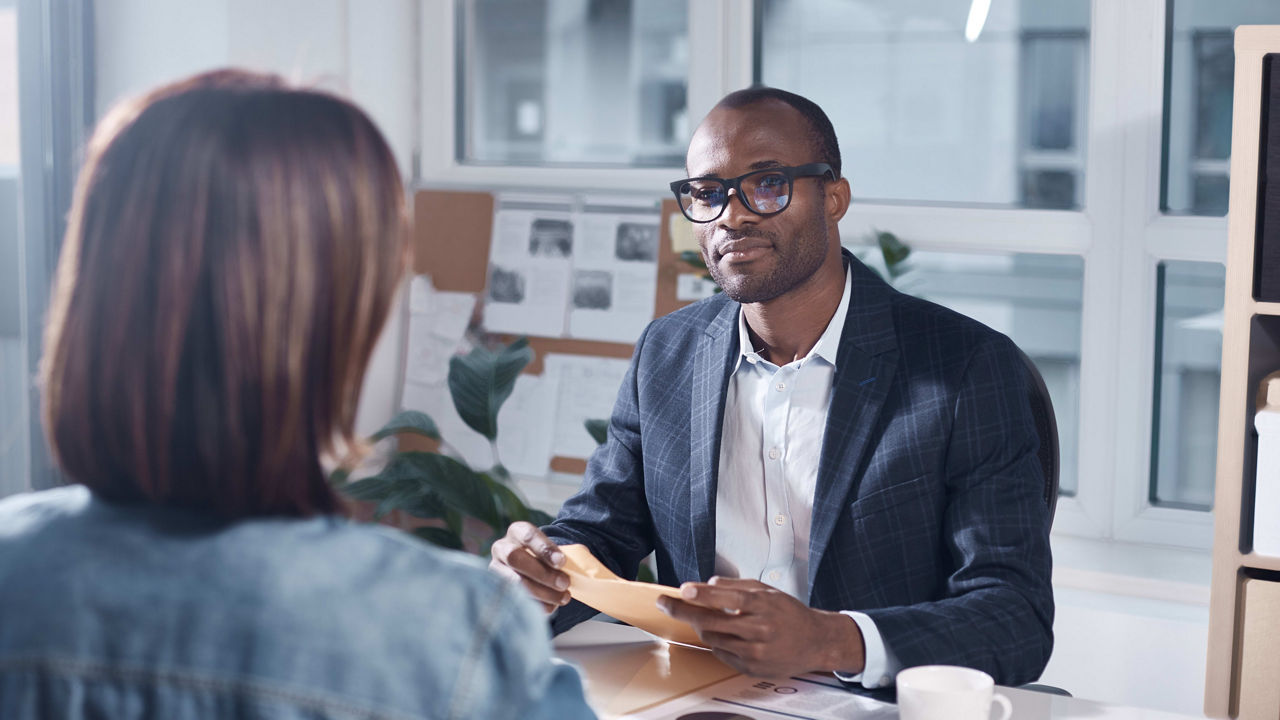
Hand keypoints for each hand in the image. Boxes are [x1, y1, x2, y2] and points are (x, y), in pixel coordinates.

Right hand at [489, 521, 570, 612]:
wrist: (531, 569)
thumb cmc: (546, 558)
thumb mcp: (552, 550)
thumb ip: (560, 556)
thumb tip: (579, 571)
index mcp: (517, 531)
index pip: (528, 535)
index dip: (545, 549)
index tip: (562, 562)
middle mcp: (502, 548)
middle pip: (515, 558)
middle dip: (542, 573)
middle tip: (565, 583)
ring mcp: (496, 570)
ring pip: (513, 582)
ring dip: (542, 592)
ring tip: (563, 597)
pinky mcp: (497, 590)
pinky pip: (514, 599)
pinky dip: (536, 605)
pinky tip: (552, 606)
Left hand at [656, 577, 864, 677]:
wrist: (816, 642)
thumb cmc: (789, 614)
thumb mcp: (768, 591)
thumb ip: (738, 586)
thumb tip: (709, 583)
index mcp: (763, 605)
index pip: (727, 598)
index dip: (703, 594)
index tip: (683, 590)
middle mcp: (759, 629)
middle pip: (712, 621)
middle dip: (683, 611)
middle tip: (665, 603)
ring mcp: (755, 651)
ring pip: (712, 638)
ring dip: (699, 626)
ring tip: (695, 616)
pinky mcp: (752, 667)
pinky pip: (721, 653)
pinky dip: (714, 642)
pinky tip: (719, 633)